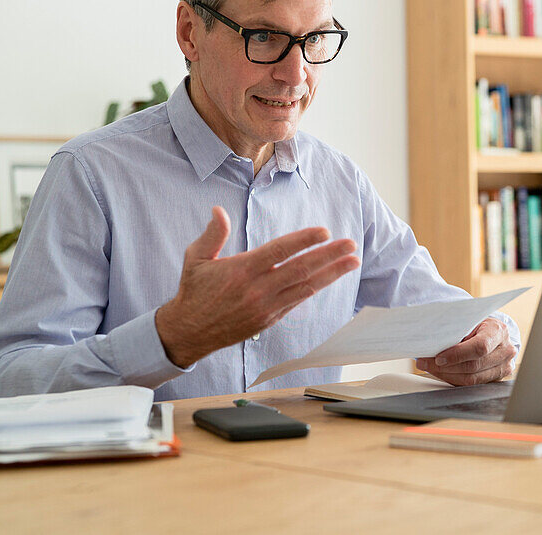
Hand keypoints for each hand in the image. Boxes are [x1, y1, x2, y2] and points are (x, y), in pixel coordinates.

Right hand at [156, 206, 359, 366]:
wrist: (188, 332)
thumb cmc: (193, 290)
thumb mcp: (196, 258)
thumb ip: (213, 234)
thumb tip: (219, 210)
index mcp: (242, 270)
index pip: (279, 251)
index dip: (304, 241)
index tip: (325, 232)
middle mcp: (257, 289)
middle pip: (300, 269)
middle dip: (329, 256)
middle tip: (351, 245)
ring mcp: (266, 306)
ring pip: (305, 287)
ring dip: (331, 274)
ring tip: (352, 261)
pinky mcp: (269, 319)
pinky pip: (297, 301)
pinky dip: (315, 288)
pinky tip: (330, 278)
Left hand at [415, 318, 515, 385]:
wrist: (494, 332)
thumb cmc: (479, 324)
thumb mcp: (471, 320)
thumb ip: (457, 330)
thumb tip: (432, 342)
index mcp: (498, 331)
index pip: (479, 347)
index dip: (458, 354)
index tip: (439, 358)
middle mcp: (506, 350)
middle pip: (473, 366)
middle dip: (446, 367)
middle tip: (425, 362)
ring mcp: (504, 366)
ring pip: (472, 379)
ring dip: (447, 375)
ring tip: (430, 367)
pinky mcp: (497, 378)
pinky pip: (472, 384)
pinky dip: (454, 379)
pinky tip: (442, 373)